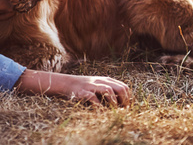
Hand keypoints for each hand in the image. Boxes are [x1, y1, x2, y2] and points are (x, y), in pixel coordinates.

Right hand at [16, 70, 131, 106]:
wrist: (64, 84)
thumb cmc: (83, 89)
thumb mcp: (96, 86)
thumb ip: (108, 91)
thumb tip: (122, 105)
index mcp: (105, 80)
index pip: (124, 86)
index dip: (128, 98)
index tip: (127, 108)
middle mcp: (100, 81)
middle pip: (119, 87)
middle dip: (124, 100)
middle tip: (124, 110)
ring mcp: (91, 86)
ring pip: (108, 90)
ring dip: (114, 102)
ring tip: (114, 111)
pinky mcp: (82, 92)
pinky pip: (93, 98)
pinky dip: (98, 106)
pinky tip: (100, 112)